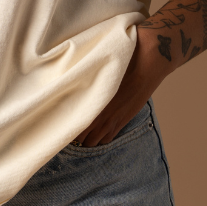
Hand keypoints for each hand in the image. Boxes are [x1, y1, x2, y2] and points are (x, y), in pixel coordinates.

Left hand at [74, 28, 165, 146]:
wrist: (147, 65)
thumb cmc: (121, 63)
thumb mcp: (96, 71)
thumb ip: (84, 82)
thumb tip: (70, 82)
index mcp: (89, 101)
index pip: (71, 123)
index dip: (64, 125)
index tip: (60, 122)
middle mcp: (99, 115)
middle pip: (79, 137)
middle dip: (73, 135)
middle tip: (69, 128)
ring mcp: (112, 121)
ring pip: (92, 142)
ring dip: (86, 139)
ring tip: (81, 133)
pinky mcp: (123, 122)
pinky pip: (107, 139)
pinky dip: (100, 139)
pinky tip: (97, 133)